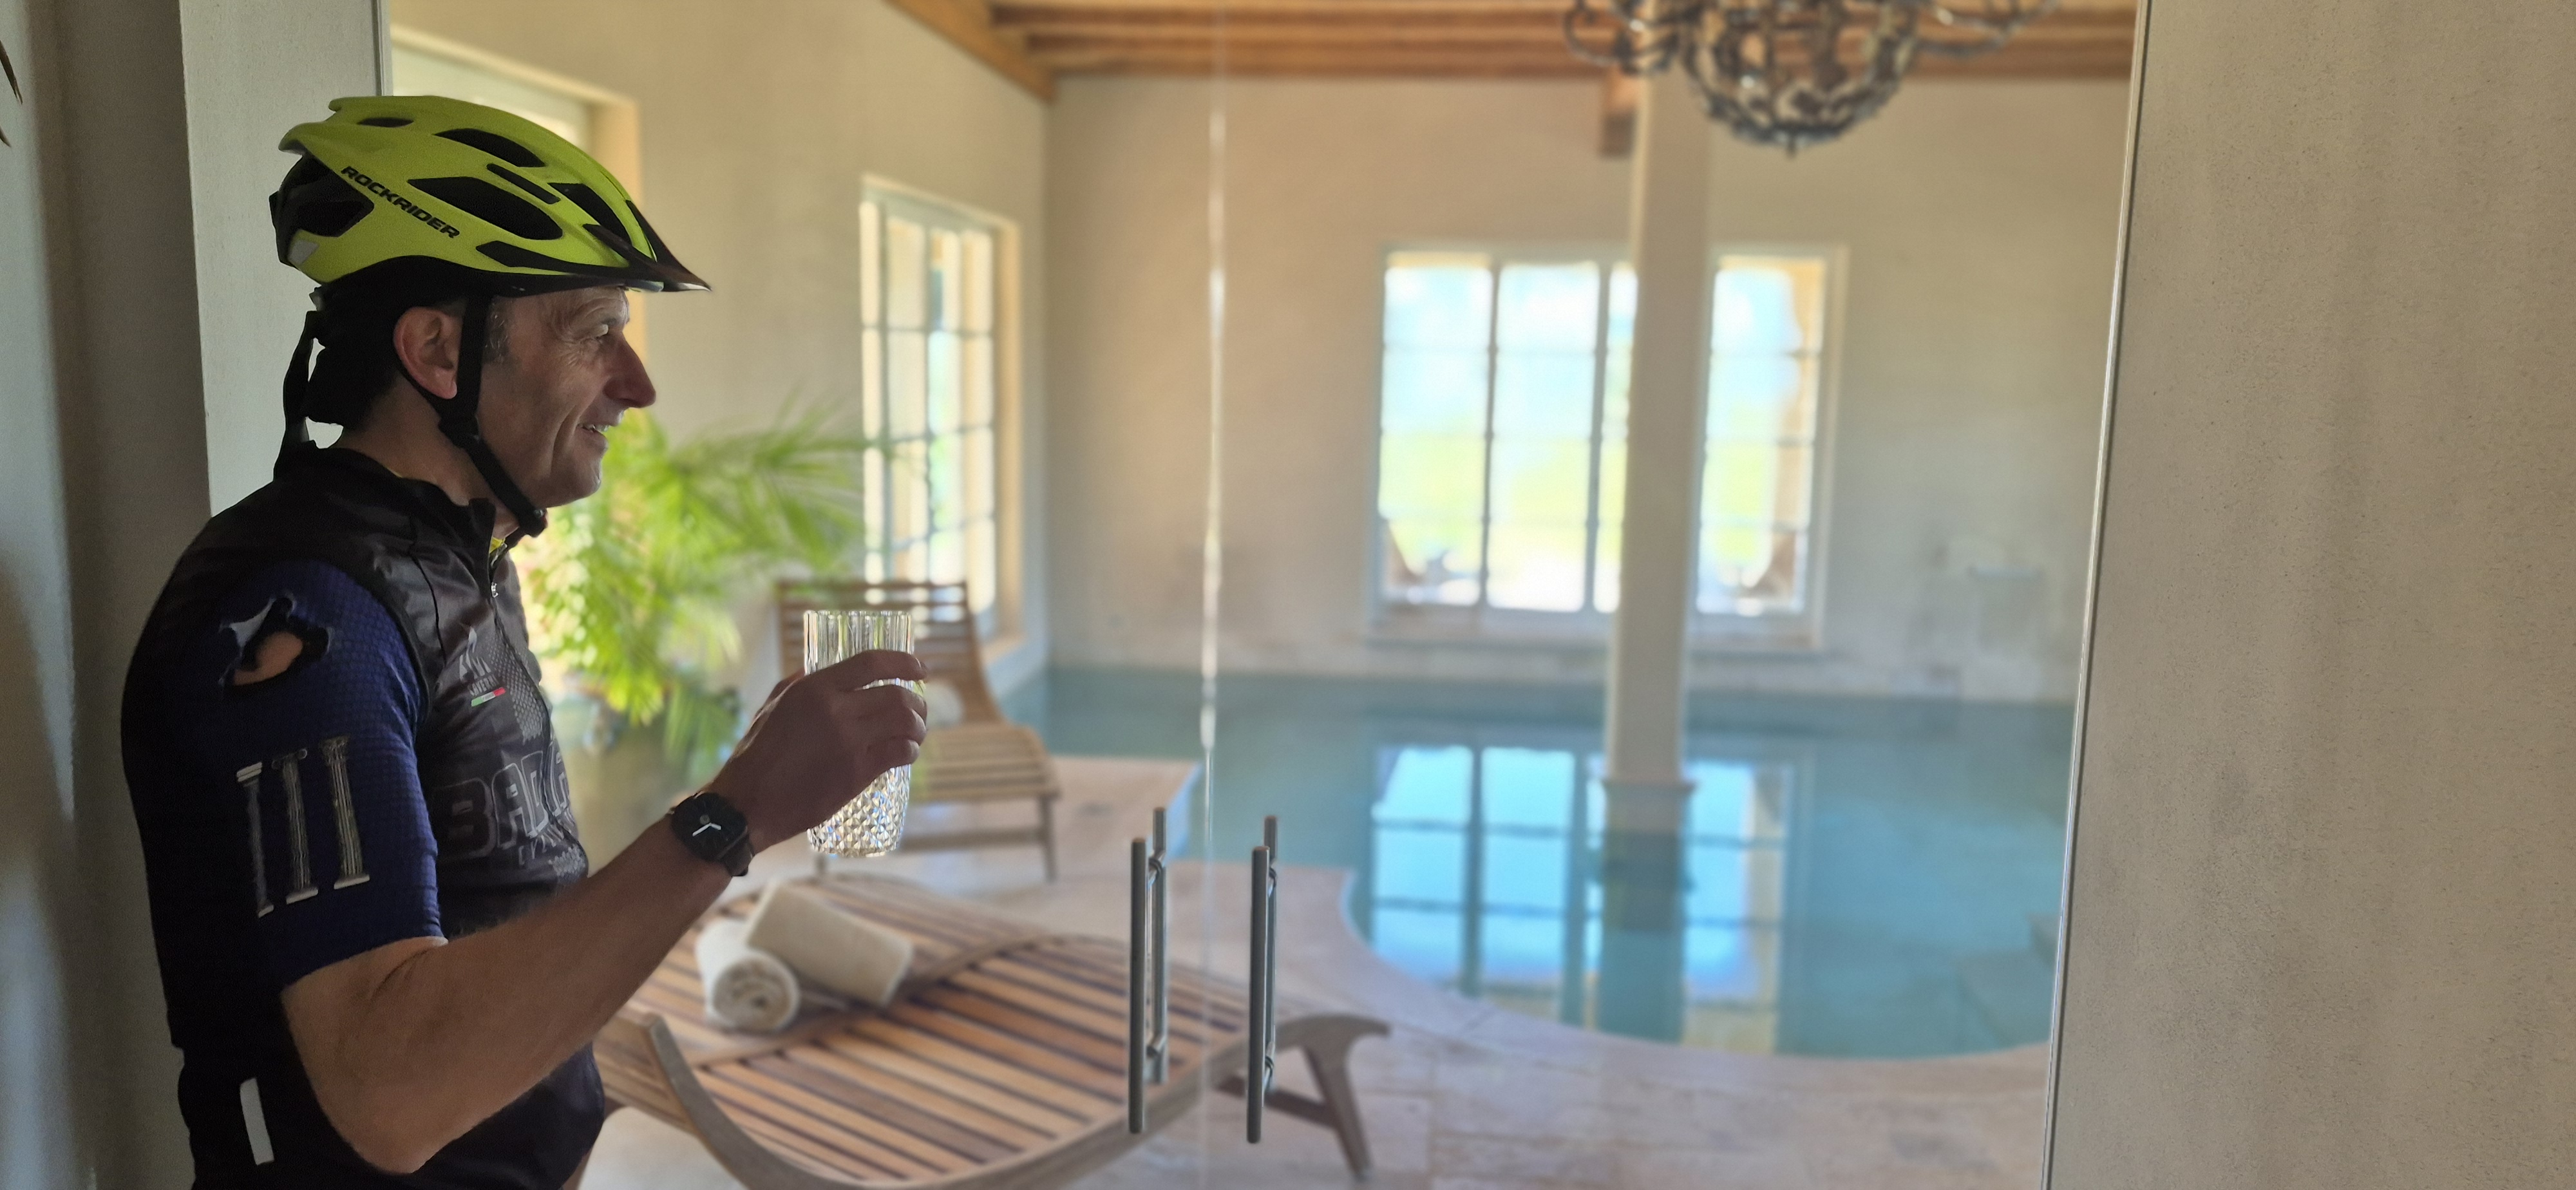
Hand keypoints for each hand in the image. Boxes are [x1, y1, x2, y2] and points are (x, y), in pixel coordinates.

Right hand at [710, 650, 928, 849]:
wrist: (749, 802)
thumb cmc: (755, 756)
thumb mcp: (771, 709)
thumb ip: (792, 685)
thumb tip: (808, 668)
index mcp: (815, 688)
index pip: (872, 663)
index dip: (903, 662)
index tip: (921, 669)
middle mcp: (835, 709)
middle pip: (897, 695)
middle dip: (917, 704)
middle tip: (919, 713)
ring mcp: (849, 741)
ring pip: (904, 723)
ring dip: (919, 728)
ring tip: (916, 734)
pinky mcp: (857, 771)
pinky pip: (899, 752)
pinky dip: (910, 750)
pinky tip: (906, 753)